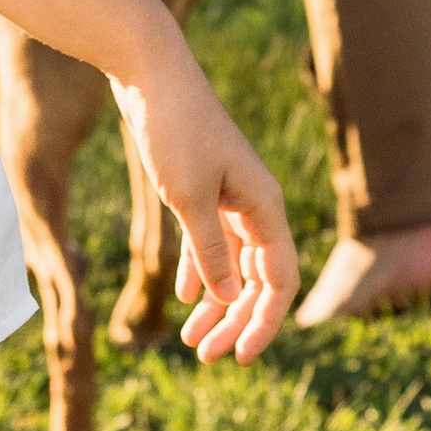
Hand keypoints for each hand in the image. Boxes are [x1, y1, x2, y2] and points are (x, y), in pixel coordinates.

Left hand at [109, 38, 295, 362]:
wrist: (150, 73)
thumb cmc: (174, 130)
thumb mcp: (189, 198)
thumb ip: (210, 251)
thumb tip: (230, 298)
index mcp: (265, 206)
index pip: (279, 279)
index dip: (265, 322)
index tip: (241, 357)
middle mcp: (255, 204)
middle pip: (257, 278)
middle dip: (235, 320)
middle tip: (204, 356)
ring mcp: (230, 196)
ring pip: (233, 263)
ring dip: (216, 302)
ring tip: (191, 339)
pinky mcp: (203, 188)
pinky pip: (211, 242)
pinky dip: (199, 270)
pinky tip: (183, 297)